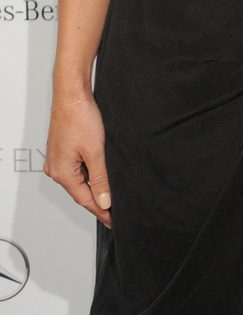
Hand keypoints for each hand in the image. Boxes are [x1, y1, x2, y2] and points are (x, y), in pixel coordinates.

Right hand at [44, 93, 111, 227]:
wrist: (72, 95)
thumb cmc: (79, 118)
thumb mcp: (95, 151)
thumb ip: (101, 179)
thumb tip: (105, 201)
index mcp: (62, 173)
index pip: (85, 200)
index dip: (100, 210)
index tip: (112, 219)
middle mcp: (56, 169)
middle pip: (80, 192)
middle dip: (97, 201)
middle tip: (114, 210)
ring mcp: (58, 160)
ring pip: (80, 180)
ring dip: (94, 186)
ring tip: (111, 194)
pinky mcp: (63, 151)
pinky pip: (77, 169)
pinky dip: (89, 173)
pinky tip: (101, 173)